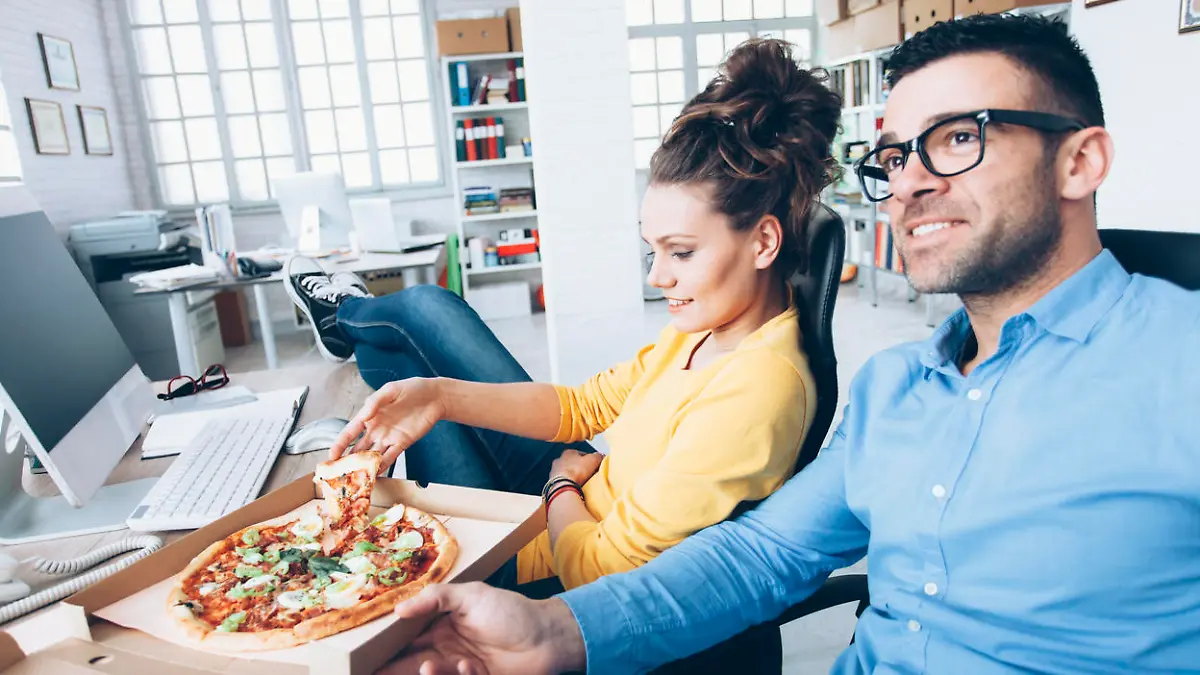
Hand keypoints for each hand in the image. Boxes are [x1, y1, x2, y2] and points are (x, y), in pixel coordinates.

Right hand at [329, 378, 444, 468]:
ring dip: (364, 467)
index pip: (349, 433)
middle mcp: (376, 430)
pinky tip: (375, 475)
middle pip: (358, 449)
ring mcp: (389, 438)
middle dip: (348, 461)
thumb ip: (375, 402)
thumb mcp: (390, 390)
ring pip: (372, 456)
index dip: (339, 445)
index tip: (331, 457)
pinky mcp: (402, 444)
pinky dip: (382, 467)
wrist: (435, 396)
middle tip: (339, 475)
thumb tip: (363, 416)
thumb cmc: (412, 389)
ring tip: (354, 479)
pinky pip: (390, 457)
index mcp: (369, 416)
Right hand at [377, 582, 585, 674]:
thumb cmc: (511, 611)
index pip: (406, 635)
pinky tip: (469, 666)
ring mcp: (460, 666)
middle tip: (373, 670)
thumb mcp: (472, 595)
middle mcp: (447, 646)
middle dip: (393, 666)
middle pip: (411, 660)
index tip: (364, 650)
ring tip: (428, 666)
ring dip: (429, 673)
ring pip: (431, 674)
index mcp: (442, 623)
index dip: (386, 642)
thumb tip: (398, 608)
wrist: (548, 638)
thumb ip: (435, 598)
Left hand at [549, 449, 602, 485]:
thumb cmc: (575, 471)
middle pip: (573, 463)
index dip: (589, 459)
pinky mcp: (552, 482)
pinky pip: (563, 482)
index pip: (581, 453)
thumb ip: (598, 456)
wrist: (563, 486)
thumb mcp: (593, 460)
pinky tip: (574, 487)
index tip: (594, 465)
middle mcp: (559, 460)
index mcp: (568, 452)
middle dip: (580, 468)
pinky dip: (568, 484)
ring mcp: (554, 471)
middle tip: (589, 474)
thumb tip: (601, 456)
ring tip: (582, 482)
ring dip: (573, 476)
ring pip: (567, 472)